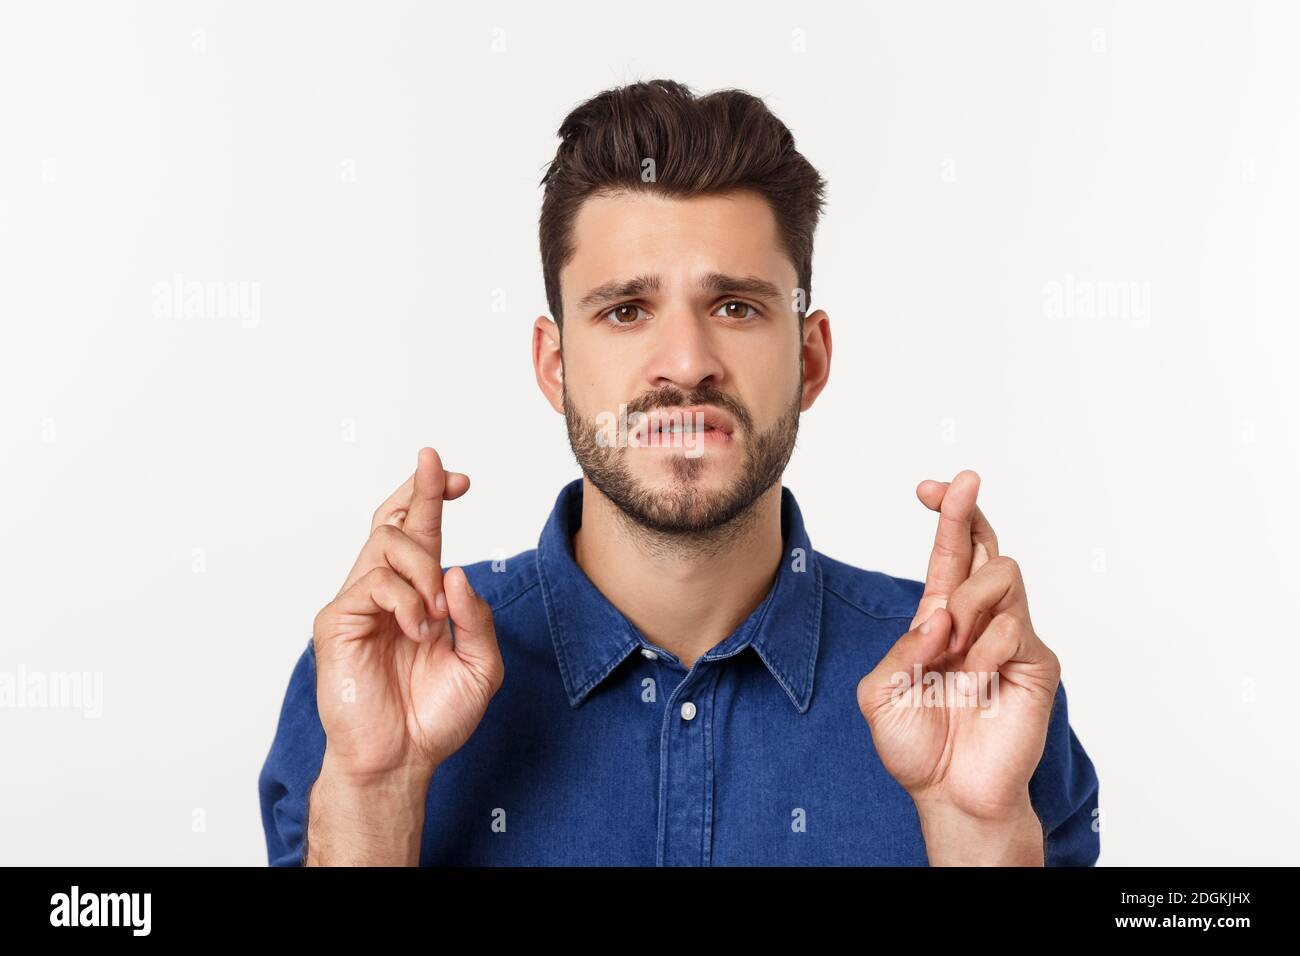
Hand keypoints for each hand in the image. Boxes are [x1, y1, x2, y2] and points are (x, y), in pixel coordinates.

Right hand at [312, 447, 504, 784]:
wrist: (401, 761)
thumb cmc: (435, 716)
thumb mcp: (480, 664)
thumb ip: (475, 617)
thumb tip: (455, 572)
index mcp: (419, 596)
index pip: (420, 532)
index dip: (432, 496)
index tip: (458, 478)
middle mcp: (386, 592)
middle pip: (393, 520)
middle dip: (421, 490)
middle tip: (447, 477)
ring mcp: (359, 604)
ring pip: (386, 543)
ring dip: (423, 569)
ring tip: (435, 615)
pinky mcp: (338, 622)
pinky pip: (372, 584)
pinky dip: (405, 601)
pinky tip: (418, 630)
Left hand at [856, 471, 1060, 838]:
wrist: (949, 795)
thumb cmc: (915, 746)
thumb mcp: (881, 693)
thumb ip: (903, 648)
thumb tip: (939, 615)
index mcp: (940, 620)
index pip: (950, 554)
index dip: (947, 515)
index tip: (932, 487)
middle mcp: (978, 621)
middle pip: (985, 545)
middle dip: (965, 513)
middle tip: (955, 491)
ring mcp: (1010, 639)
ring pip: (1003, 575)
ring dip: (969, 601)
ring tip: (952, 647)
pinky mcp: (1036, 665)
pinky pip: (1014, 629)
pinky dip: (984, 651)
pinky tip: (974, 682)